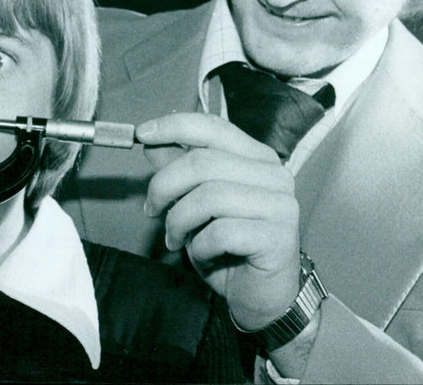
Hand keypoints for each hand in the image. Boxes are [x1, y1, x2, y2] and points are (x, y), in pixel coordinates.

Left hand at [138, 112, 299, 330]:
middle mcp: (274, 175)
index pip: (213, 127)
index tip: (142, 134)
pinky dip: (199, 246)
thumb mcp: (195, 203)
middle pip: (203, 162)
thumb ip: (178, 169)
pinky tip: (202, 255)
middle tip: (151, 209)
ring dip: (179, 221)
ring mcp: (280, 205)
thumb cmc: (229, 247)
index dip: (174, 126)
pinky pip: (221, 232)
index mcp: (256, 158)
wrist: (262, 297)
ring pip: (209, 196)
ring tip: (175, 238)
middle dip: (164, 186)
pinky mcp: (278, 238)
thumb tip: (151, 142)